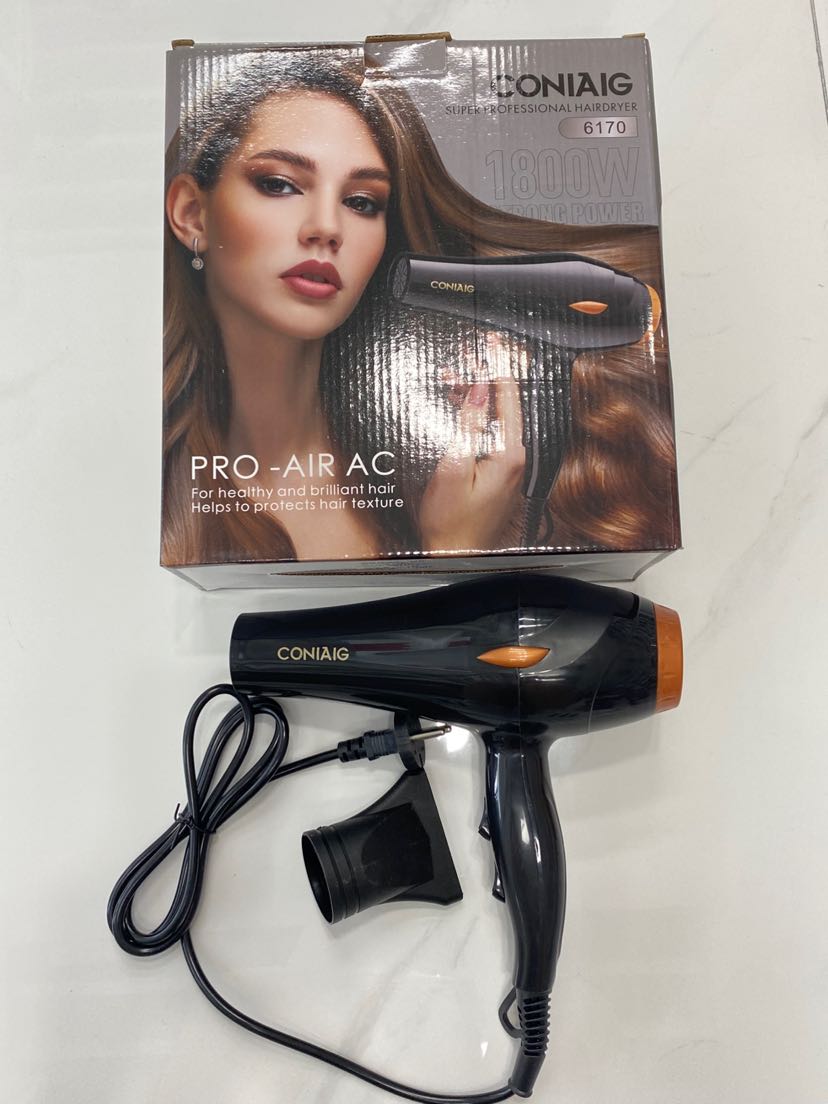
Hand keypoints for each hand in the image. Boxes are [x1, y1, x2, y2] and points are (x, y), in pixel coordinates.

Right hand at [420, 337, 525, 552]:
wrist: (456, 557)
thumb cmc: (452, 522)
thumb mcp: (454, 467)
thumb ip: (468, 426)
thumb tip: (478, 392)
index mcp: (509, 454)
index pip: (508, 396)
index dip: (498, 365)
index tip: (492, 342)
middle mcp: (514, 458)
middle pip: (504, 404)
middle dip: (484, 376)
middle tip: (467, 355)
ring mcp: (508, 466)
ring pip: (495, 418)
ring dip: (476, 396)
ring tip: (455, 378)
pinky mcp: (497, 473)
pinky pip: (490, 434)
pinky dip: (476, 417)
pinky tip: (460, 410)